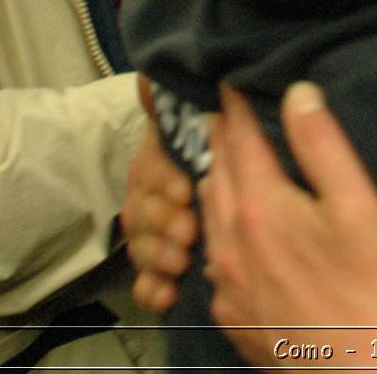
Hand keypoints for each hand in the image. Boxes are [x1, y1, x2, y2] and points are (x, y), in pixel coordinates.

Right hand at [121, 78, 197, 313]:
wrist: (233, 170)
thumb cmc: (219, 134)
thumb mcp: (197, 114)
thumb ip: (169, 97)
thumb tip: (151, 80)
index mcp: (164, 157)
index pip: (152, 169)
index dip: (163, 179)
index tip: (185, 189)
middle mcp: (154, 192)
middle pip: (143, 210)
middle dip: (162, 222)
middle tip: (187, 231)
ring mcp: (156, 229)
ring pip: (143, 244)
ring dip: (157, 254)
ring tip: (180, 261)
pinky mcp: (164, 263)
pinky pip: (148, 279)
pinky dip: (152, 288)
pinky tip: (165, 297)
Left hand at [203, 84, 376, 366]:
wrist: (374, 369)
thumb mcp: (360, 204)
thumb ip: (324, 145)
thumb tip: (297, 93)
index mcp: (260, 210)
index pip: (238, 141)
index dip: (235, 106)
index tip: (231, 81)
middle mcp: (232, 248)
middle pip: (215, 178)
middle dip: (219, 142)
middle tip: (222, 115)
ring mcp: (230, 290)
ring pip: (209, 223)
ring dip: (214, 189)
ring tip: (224, 168)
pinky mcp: (239, 322)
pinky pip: (215, 269)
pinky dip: (220, 239)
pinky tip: (233, 242)